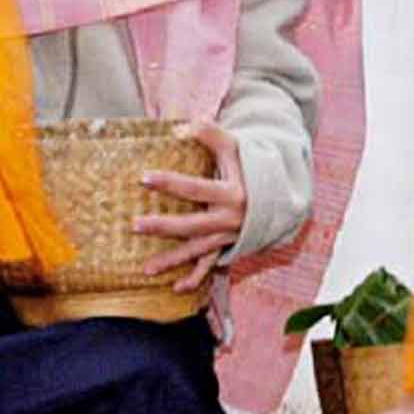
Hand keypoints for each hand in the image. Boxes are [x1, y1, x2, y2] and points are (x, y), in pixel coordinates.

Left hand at [136, 120, 247, 292]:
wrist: (278, 196)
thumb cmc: (251, 168)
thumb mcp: (237, 148)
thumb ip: (213, 135)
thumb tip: (184, 125)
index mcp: (232, 193)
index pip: (196, 188)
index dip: (170, 182)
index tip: (144, 178)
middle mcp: (230, 219)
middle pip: (192, 225)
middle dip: (163, 227)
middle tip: (135, 224)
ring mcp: (228, 236)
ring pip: (197, 251)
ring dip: (173, 260)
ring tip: (146, 269)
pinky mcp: (228, 247)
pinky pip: (211, 266)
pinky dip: (196, 278)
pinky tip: (177, 288)